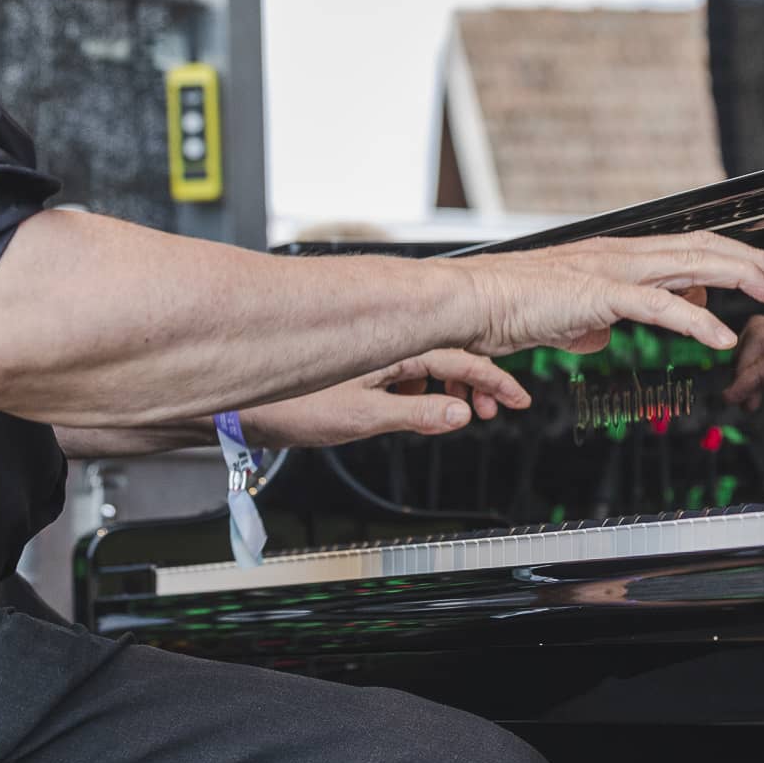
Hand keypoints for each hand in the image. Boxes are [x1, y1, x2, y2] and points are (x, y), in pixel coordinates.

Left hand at [239, 349, 530, 446]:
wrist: (245, 407)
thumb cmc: (292, 405)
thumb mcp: (363, 417)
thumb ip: (415, 415)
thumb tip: (459, 415)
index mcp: (395, 350)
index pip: (460, 362)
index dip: (494, 382)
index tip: (517, 399)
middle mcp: (386, 344)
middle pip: (449, 358)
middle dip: (479, 384)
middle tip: (497, 410)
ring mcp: (373, 354)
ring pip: (428, 365)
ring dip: (450, 389)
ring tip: (463, 413)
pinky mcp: (360, 367)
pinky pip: (406, 370)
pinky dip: (424, 389)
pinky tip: (421, 408)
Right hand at [441, 233, 763, 357]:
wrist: (471, 301)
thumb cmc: (508, 307)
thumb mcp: (566, 317)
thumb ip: (593, 319)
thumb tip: (604, 332)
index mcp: (616, 257)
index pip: (686, 250)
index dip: (729, 259)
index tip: (759, 275)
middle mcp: (620, 254)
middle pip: (701, 248)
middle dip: (751, 262)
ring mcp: (612, 269)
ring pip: (691, 265)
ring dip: (738, 278)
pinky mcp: (600, 294)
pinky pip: (659, 306)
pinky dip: (696, 321)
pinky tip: (720, 339)